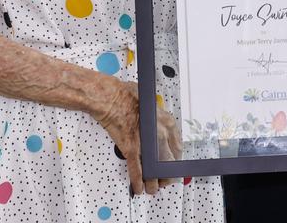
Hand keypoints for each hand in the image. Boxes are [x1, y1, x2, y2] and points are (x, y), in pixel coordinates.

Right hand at [90, 79, 181, 194]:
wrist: (109, 98)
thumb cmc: (126, 96)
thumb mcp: (150, 102)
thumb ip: (157, 116)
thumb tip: (157, 122)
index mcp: (167, 122)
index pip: (178, 148)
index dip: (175, 160)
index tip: (172, 165)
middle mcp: (160, 133)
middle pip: (169, 162)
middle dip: (167, 174)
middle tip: (164, 180)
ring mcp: (146, 143)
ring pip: (155, 170)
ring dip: (154, 183)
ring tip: (153, 189)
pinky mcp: (131, 149)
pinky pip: (136, 171)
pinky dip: (138, 182)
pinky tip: (138, 188)